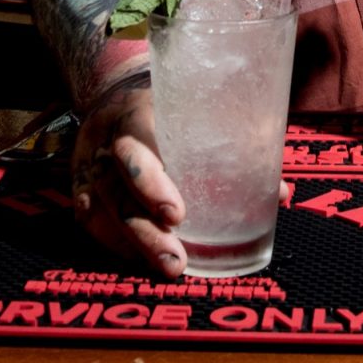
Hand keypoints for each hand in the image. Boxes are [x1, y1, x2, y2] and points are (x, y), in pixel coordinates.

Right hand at [68, 83, 297, 274]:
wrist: (116, 93)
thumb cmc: (172, 105)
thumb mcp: (200, 107)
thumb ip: (239, 143)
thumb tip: (282, 194)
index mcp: (137, 113)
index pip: (135, 146)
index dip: (151, 182)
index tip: (177, 215)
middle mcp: (105, 140)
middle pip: (115, 188)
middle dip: (144, 229)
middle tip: (175, 260)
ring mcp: (88, 165)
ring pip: (100, 209)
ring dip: (132, 244)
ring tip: (167, 269)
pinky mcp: (80, 185)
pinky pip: (89, 219)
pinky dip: (113, 242)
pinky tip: (138, 259)